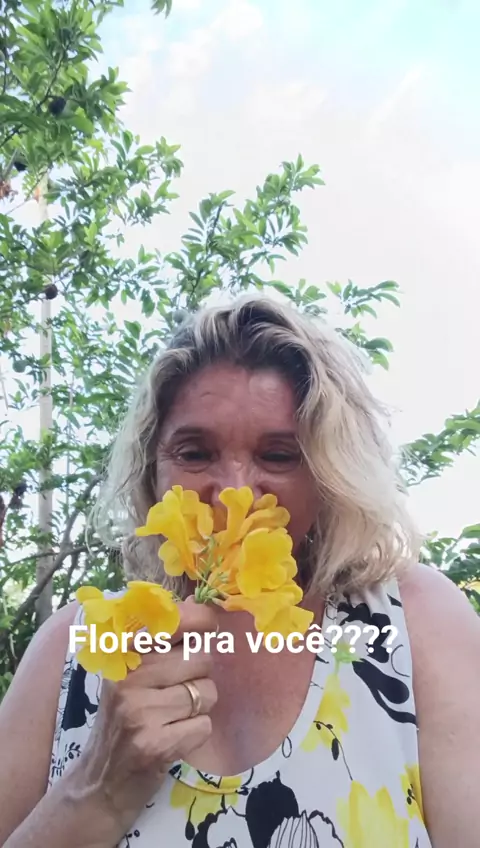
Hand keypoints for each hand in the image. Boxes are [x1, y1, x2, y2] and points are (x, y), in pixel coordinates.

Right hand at [68, 598, 217, 839]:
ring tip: (172, 718)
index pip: (175, 618)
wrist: (101, 782)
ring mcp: (138, 710)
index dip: (202, 620)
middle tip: (178, 693)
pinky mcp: (153, 743)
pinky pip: (204, 725)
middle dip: (200, 677)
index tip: (210, 627)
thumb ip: (164, 640)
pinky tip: (173, 739)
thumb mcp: (132, 674)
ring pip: (206, 693)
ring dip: (200, 708)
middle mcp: (128, 676)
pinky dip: (197, 734)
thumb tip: (202, 603)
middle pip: (201, 658)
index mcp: (123, 652)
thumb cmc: (125, 719)